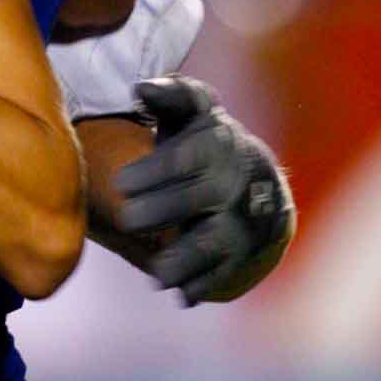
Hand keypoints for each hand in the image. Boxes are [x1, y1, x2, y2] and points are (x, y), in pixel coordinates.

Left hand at [112, 77, 294, 305]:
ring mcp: (242, 221)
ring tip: (158, 274)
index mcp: (216, 145)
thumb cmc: (207, 140)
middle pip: (198, 200)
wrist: (259, 179)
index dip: (154, 171)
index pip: (184, 158)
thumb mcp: (194, 112)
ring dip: (187, 259)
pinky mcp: (244, 253)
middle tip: (127, 221)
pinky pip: (225, 272)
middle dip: (163, 211)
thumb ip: (169, 96)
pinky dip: (204, 284)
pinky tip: (181, 293)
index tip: (121, 184)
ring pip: (217, 242)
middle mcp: (233, 184)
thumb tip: (139, 88)